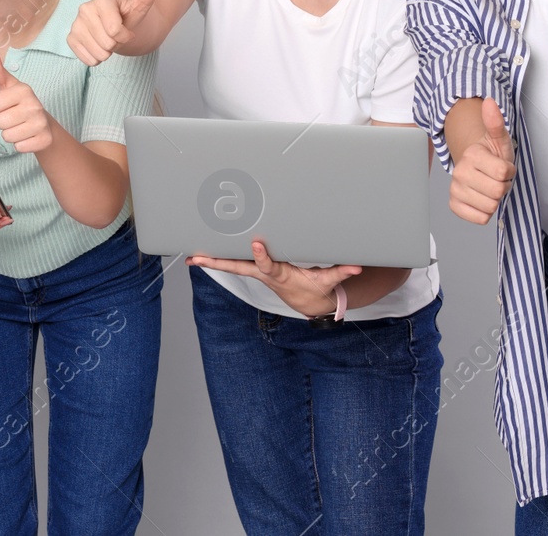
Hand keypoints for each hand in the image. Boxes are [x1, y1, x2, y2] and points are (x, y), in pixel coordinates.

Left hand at [0, 46, 52, 152]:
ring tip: (18, 127)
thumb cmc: (18, 102)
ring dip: (10, 134)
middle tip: (12, 117)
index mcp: (24, 90)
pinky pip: (19, 147)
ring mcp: (41, 123)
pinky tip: (26, 136)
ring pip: (7, 136)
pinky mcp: (44, 139)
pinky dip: (20, 144)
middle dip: (2, 122)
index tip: (5, 105)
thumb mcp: (7, 86)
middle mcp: (35, 105)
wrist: (42, 124)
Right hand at [67, 0, 168, 65]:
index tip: (127, 28)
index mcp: (101, 0)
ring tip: (108, 40)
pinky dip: (96, 58)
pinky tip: (99, 46)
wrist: (118, 25)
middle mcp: (85, 9)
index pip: (115, 31)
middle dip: (116, 44)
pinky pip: (87, 59)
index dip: (126, 35)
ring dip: (107, 52)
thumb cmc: (130, 15)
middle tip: (117, 35)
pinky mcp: (71, 38)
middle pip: (107, 43)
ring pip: (97, 53)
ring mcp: (75, 24)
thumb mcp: (143, 4)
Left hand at [187, 241, 362, 317]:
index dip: (261, 256)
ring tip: (190, 255)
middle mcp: (263, 273)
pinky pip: (235, 262)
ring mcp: (257, 272)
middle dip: (217, 262)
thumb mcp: (327, 282)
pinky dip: (219, 258)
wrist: (309, 303)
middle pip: (236, 267)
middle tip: (196, 258)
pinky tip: (201, 254)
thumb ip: (339, 272)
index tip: (256, 243)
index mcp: (280, 275)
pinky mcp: (256, 269)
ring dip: (211, 260)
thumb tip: (356, 266)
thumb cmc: (316, 288)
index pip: (267, 265)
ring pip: (231, 264)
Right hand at [451, 97, 514, 224]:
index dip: (509, 171)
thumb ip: (496, 122)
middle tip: (498, 178)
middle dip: (504, 187)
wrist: (478, 167)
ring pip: (490, 206)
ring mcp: (455, 189)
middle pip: (497, 191)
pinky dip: (485, 212)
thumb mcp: (500, 140)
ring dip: (495, 199)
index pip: (503, 173)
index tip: (504, 167)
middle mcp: (459, 172)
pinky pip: (479, 218)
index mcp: (472, 155)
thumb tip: (489, 101)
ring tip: (490, 187)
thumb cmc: (492, 155)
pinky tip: (482, 199)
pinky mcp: (455, 205)